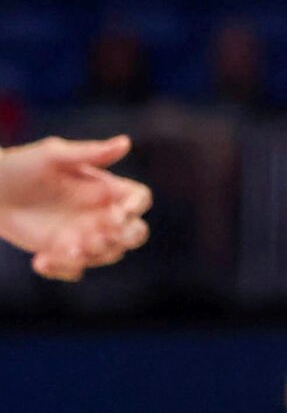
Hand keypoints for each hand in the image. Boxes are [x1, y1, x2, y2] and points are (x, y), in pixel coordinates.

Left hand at [0, 136, 150, 280]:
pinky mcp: (63, 252)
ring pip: (109, 255)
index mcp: (106, 188)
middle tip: (98, 238)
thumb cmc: (20, 166)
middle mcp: (102, 213)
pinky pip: (76, 270)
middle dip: (124, 238)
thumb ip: (89, 152)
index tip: (120, 213)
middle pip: (135, 232)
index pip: (138, 199)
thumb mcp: (53, 155)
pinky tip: (39, 261)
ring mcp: (85, 235)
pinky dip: (63, 270)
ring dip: (92, 256)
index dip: (136, 207)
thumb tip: (126, 142)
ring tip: (64, 251)